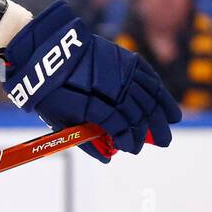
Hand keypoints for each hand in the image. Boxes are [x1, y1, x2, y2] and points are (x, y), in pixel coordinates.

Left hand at [0, 0, 182, 161]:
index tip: (131, 149)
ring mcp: (118, 69)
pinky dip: (158, 89)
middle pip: (140, 110)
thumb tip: (107, 158)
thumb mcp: (60, 119)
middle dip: (152, 129)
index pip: (121, 126)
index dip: (129, 140)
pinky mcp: (122, 56)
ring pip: (148, 92)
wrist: (41, 53)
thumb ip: (86, 139)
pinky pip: (146, 74)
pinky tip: (165, 102)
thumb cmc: (47, 91)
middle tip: (162, 142)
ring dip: (162, 111)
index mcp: (92, 103)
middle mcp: (109, 86)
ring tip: (171, 124)